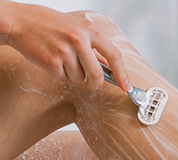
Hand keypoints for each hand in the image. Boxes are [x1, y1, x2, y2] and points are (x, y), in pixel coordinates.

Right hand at [0, 1, 129, 90]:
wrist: (19, 21)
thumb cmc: (49, 24)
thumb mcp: (76, 28)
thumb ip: (93, 46)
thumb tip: (110, 69)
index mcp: (90, 29)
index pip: (114, 55)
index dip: (122, 74)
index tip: (126, 86)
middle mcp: (79, 40)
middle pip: (97, 75)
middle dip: (95, 84)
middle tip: (90, 83)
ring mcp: (65, 51)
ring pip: (79, 79)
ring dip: (73, 76)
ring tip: (62, 59)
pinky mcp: (51, 62)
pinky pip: (63, 79)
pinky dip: (59, 75)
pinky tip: (51, 61)